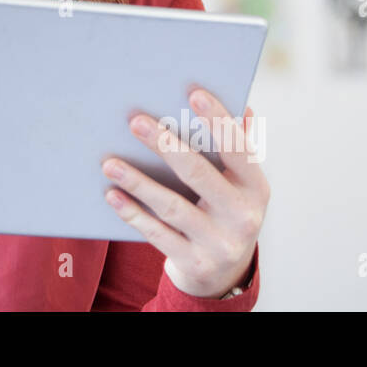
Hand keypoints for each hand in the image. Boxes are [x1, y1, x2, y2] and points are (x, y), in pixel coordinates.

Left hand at [100, 87, 268, 298]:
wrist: (224, 274)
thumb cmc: (226, 210)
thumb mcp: (240, 184)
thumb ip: (239, 146)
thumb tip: (242, 105)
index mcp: (256, 188)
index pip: (239, 148)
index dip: (218, 120)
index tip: (194, 93)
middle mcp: (242, 216)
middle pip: (199, 175)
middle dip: (165, 146)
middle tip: (136, 122)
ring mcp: (219, 243)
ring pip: (172, 207)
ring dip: (138, 182)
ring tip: (110, 163)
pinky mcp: (194, 263)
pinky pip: (157, 234)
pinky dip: (133, 213)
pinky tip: (113, 194)